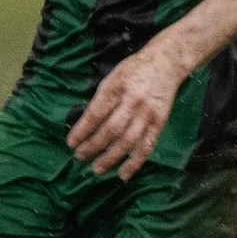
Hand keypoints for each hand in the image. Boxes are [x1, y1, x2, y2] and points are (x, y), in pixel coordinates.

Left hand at [68, 42, 186, 178]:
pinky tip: (124, 174)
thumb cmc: (134, 69)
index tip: (71, 143)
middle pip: (111, 130)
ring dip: (111, 158)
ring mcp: (147, 114)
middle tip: (80, 157)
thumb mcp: (112, 77)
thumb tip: (86, 124)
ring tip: (97, 169)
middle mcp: (132, 102)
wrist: (166, 63)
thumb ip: (101, 98)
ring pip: (128, 141)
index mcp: (117, 88)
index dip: (82, 131)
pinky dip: (135, 162)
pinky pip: (146, 146)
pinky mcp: (159, 123)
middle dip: (93, 146)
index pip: (96, 114)